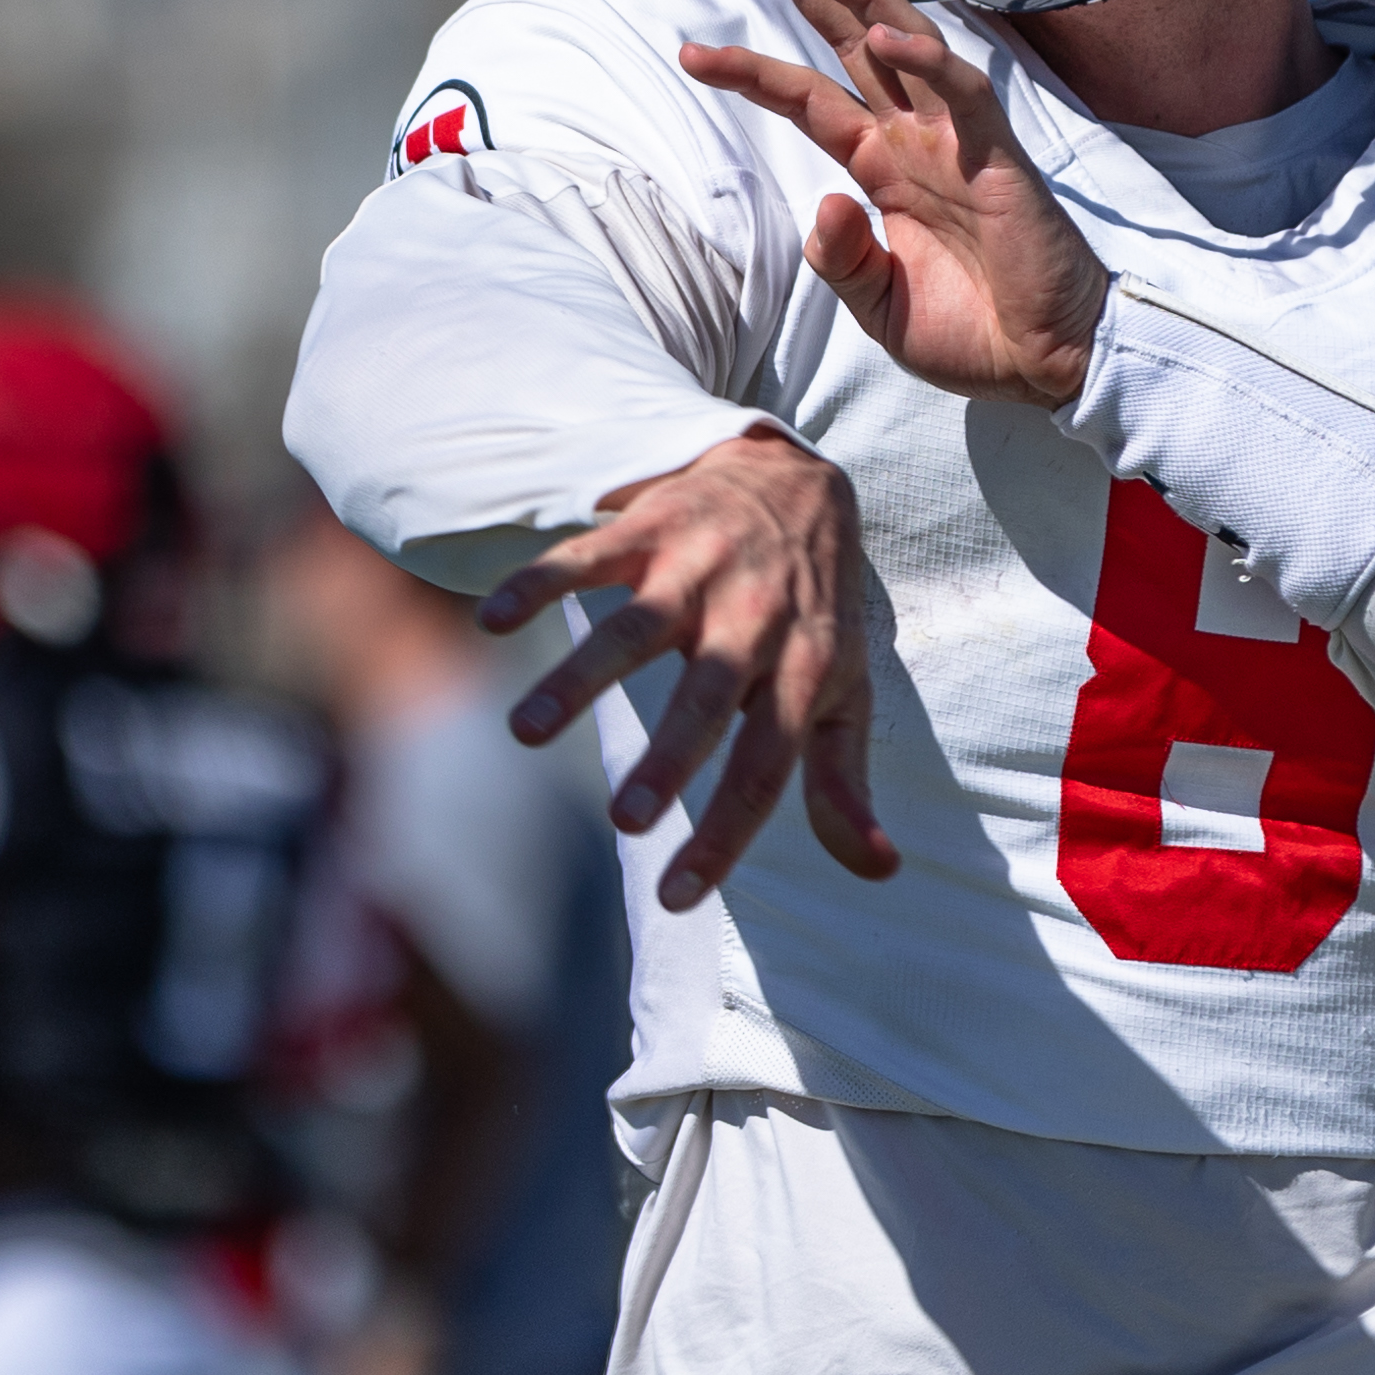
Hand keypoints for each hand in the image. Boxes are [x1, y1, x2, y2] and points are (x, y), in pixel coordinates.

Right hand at [480, 425, 897, 908]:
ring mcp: (697, 569)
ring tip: (527, 732)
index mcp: (802, 671)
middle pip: (707, 699)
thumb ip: (843, 781)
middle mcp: (751, 620)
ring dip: (580, 677)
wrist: (802, 480)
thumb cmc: (814, 610)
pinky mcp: (649, 526)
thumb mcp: (843, 691)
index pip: (767, 766)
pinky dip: (541, 583)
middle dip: (670, 760)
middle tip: (625, 821)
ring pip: (636, 627)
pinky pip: (590, 556)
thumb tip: (878, 869)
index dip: (727, 834)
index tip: (679, 895)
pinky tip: (495, 622)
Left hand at [679, 0, 1113, 407]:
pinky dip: (927, 62)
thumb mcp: (880, 305)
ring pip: (904, 43)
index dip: (753, 71)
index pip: (808, 99)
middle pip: (850, 42)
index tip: (691, 50)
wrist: (1047, 360)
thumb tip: (824, 204)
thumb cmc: (973, 330)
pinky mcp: (997, 157)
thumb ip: (842, 261)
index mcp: (881, 167)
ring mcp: (956, 140)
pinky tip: (885, 37)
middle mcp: (914, 138)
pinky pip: (963, 94)